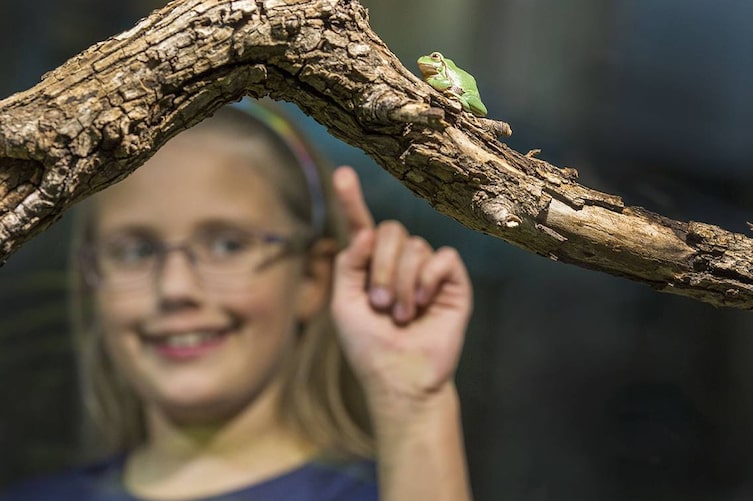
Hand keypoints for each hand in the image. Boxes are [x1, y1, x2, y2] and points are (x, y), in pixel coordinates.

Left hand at [330, 166, 472, 402]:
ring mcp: (426, 270)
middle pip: (391, 230)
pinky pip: (442, 257)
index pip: (362, 225)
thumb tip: (366, 231)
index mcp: (369, 265)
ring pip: (415, 246)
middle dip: (381, 267)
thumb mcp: (343, 304)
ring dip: (402, 283)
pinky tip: (422, 303)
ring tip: (401, 315)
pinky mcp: (452, 281)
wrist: (400, 378)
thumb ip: (348, 264)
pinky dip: (428, 279)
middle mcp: (398, 262)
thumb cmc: (368, 346)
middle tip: (379, 304)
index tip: (343, 174)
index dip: (352, 200)